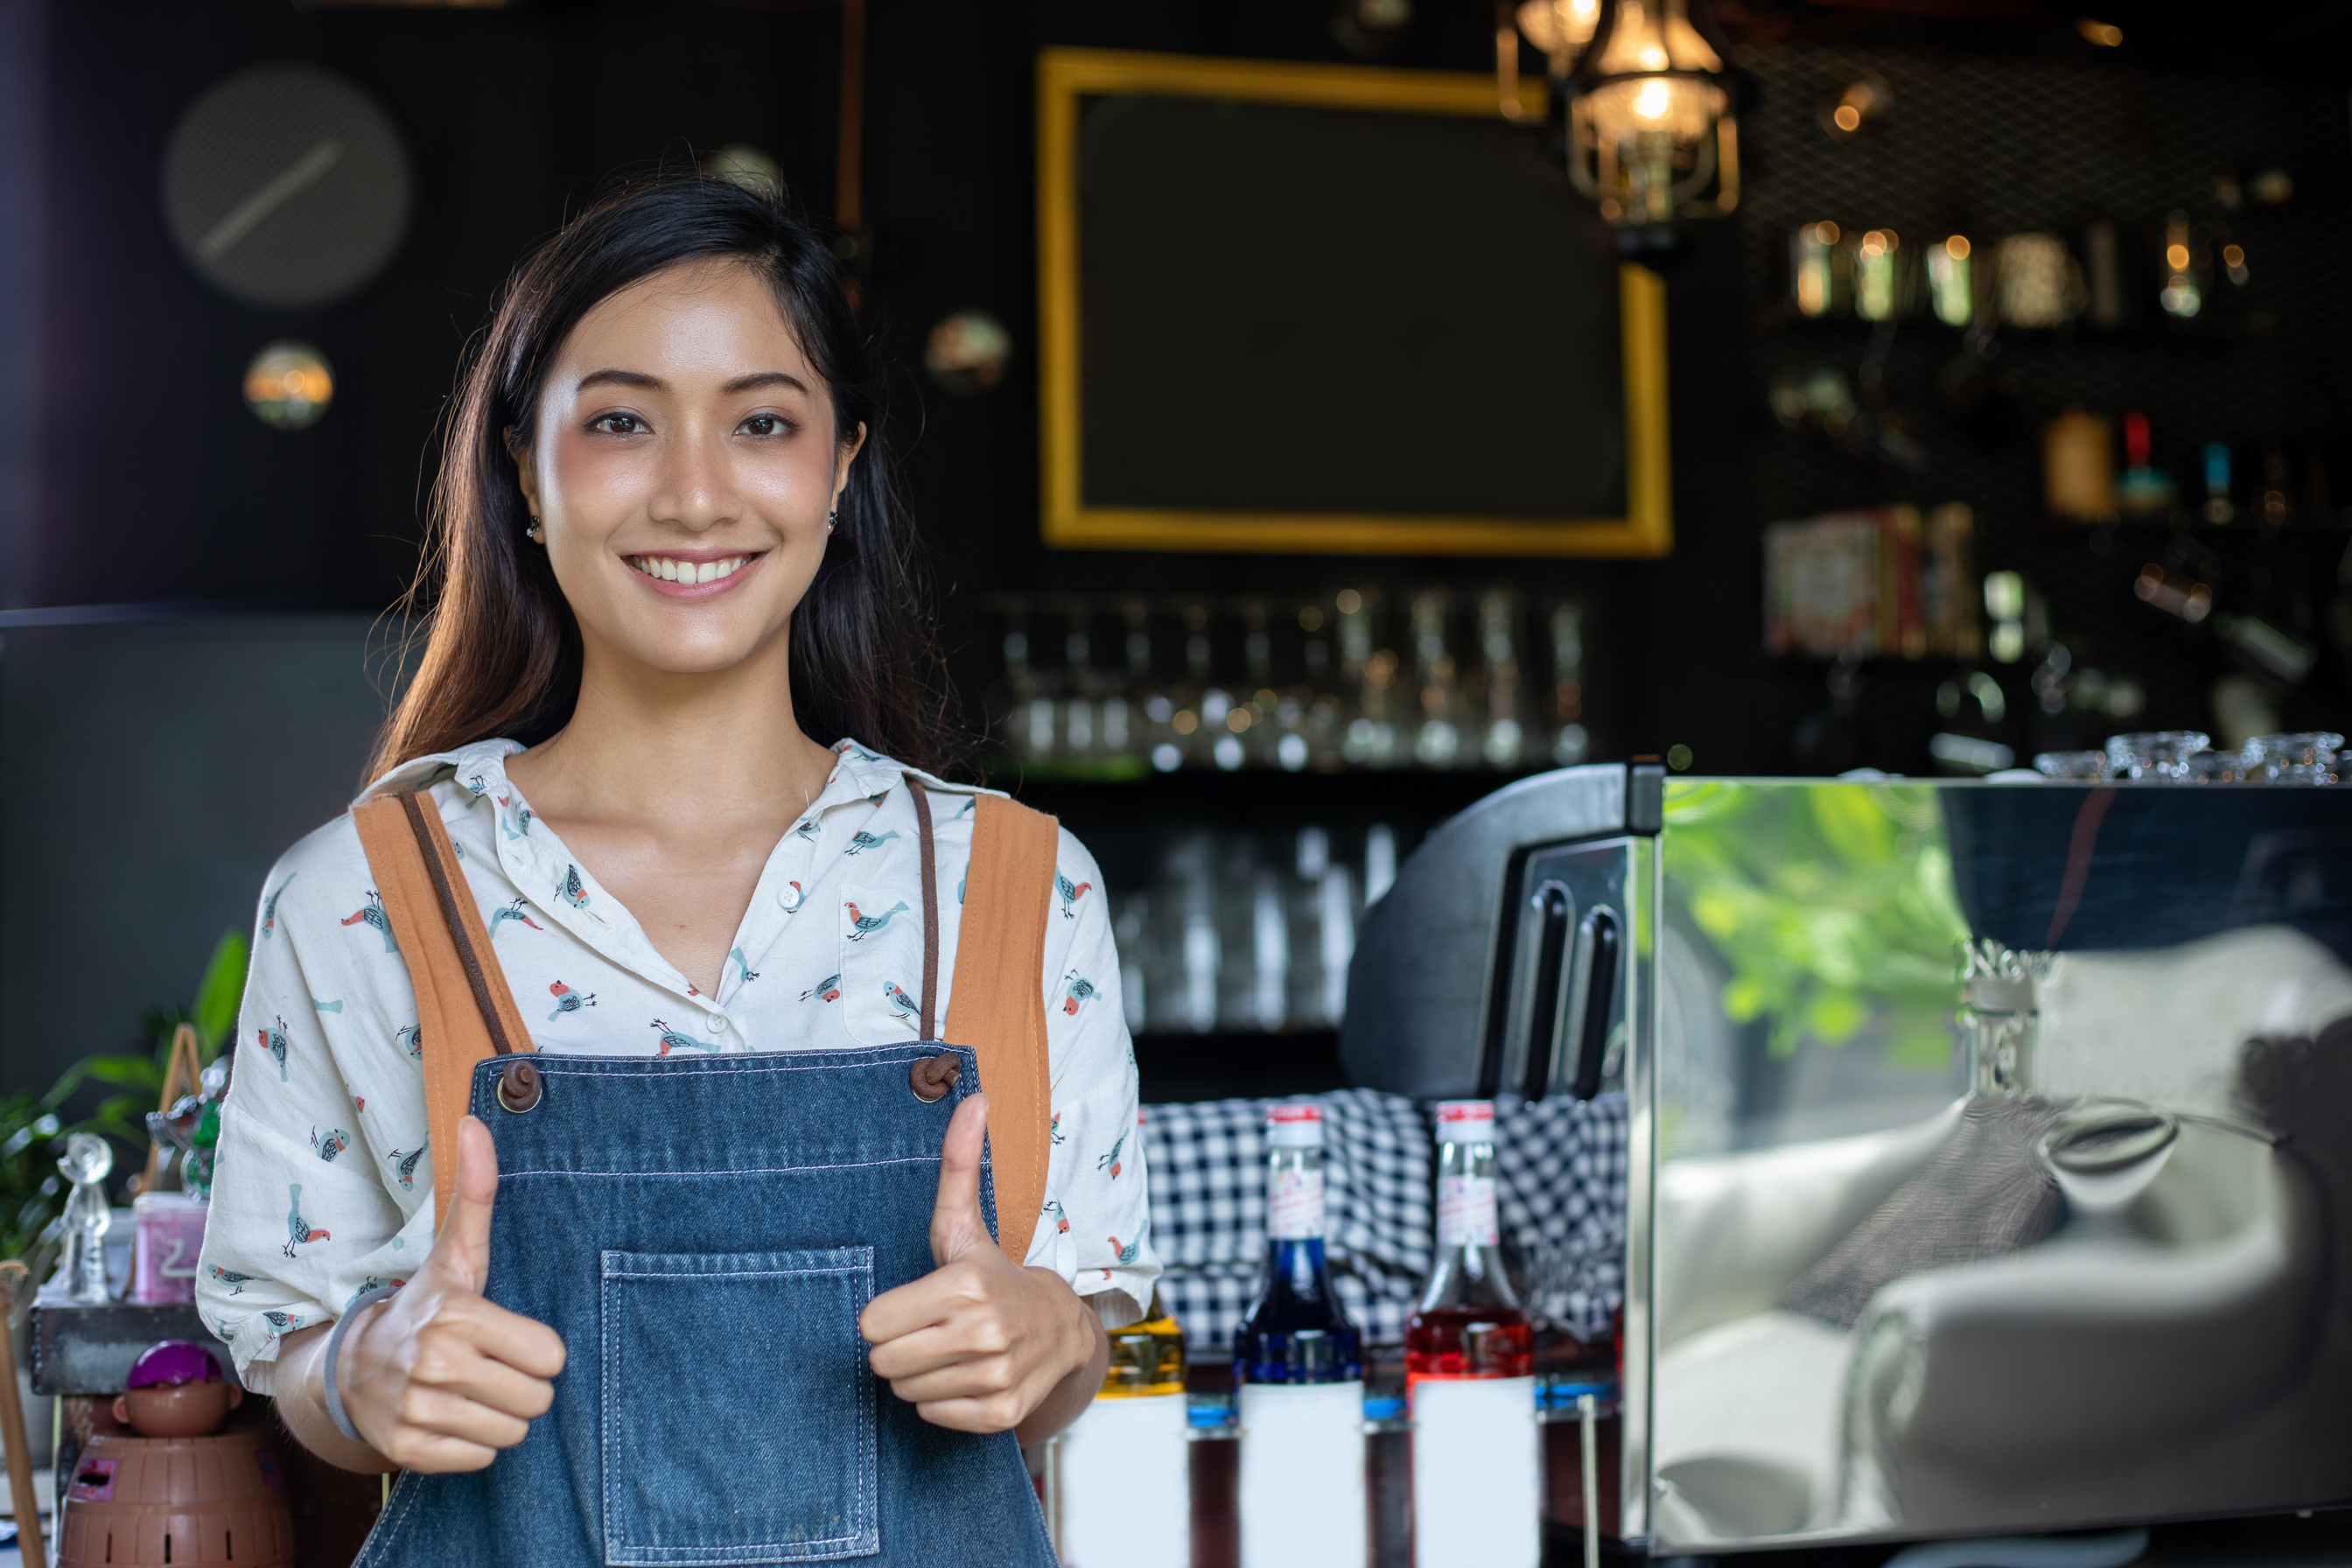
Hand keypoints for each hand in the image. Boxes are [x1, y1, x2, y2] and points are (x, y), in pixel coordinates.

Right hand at [326, 1114, 567, 1470]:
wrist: (351, 1366)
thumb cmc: (426, 1306)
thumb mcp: (456, 1254)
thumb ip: (477, 1195)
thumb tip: (476, 1122)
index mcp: (459, 1314)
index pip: (551, 1356)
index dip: (538, 1351)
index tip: (509, 1339)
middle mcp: (435, 1363)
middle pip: (537, 1400)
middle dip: (523, 1388)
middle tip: (491, 1368)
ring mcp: (416, 1409)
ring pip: (511, 1434)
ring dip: (500, 1418)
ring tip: (471, 1391)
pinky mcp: (404, 1449)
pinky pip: (479, 1460)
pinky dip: (472, 1445)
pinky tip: (450, 1416)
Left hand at [859, 1094, 1102, 1433]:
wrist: (1061, 1328)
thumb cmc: (994, 1273)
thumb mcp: (965, 1225)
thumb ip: (955, 1165)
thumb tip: (972, 1097)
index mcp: (965, 1285)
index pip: (871, 1323)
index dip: (885, 1315)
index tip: (914, 1304)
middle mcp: (983, 1332)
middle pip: (883, 1361)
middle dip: (898, 1346)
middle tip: (928, 1328)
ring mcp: (995, 1375)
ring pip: (905, 1390)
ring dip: (919, 1373)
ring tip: (949, 1350)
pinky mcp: (1001, 1412)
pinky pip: (932, 1415)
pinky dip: (941, 1401)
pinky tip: (965, 1375)